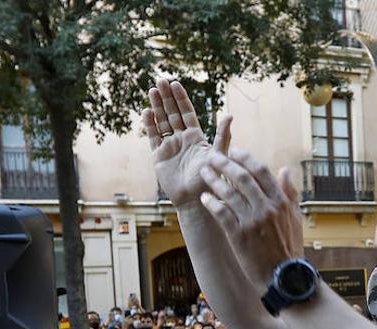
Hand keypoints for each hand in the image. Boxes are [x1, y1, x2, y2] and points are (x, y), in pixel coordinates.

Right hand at [144, 79, 232, 208]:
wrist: (195, 200)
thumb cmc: (210, 180)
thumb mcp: (218, 155)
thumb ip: (222, 136)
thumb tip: (229, 115)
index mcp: (196, 136)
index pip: (187, 112)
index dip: (181, 98)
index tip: (175, 83)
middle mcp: (182, 139)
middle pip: (172, 113)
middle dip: (166, 97)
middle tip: (160, 80)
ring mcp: (169, 147)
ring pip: (161, 122)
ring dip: (157, 106)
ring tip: (152, 90)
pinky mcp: (159, 157)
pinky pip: (153, 137)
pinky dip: (149, 125)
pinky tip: (147, 112)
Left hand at [198, 147, 303, 290]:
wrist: (284, 276)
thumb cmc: (290, 249)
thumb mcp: (296, 218)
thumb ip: (290, 193)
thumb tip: (284, 170)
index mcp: (281, 201)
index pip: (261, 171)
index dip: (245, 158)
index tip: (233, 150)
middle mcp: (266, 208)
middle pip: (242, 177)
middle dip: (224, 163)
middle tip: (212, 156)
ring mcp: (252, 221)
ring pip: (229, 192)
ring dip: (214, 179)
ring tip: (203, 172)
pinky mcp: (239, 235)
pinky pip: (222, 212)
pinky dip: (212, 202)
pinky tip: (204, 197)